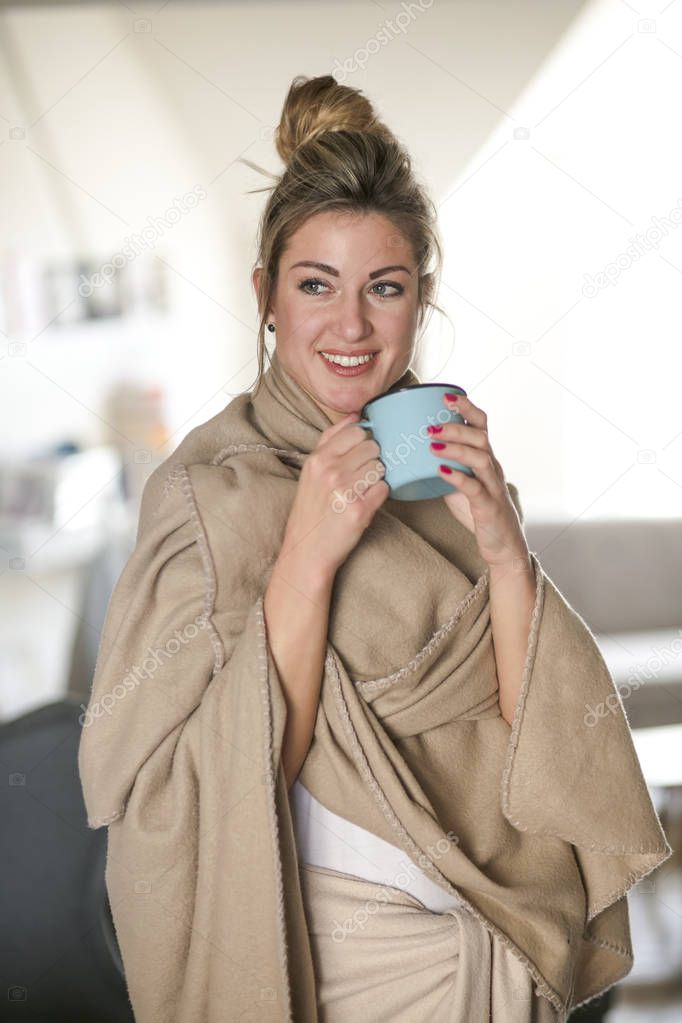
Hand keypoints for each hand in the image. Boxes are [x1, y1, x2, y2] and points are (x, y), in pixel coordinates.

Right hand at [279, 411, 388, 581]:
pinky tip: (366, 503)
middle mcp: (330, 471)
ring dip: (377, 477)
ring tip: (362, 490)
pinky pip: (385, 488)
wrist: (307, 549)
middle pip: (373, 447)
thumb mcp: (311, 470)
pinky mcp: (359, 510)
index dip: (363, 443)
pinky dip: (380, 495)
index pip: (357, 431)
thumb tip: (355, 414)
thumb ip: (331, 439)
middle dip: (372, 460)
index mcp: (318, 458)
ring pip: (381, 466)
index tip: (358, 456)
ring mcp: (345, 490)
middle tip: (361, 477)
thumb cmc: (312, 509)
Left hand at [426, 393, 527, 568]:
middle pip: (480, 437)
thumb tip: (413, 455)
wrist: (502, 545)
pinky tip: (441, 472)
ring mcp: (493, 486)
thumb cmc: (479, 512)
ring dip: (456, 449)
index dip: (467, 407)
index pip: (481, 424)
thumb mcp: (459, 484)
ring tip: (432, 445)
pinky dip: (458, 478)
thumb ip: (445, 467)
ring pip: (480, 458)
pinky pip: (475, 488)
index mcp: (485, 458)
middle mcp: (492, 468)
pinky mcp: (489, 506)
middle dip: (455, 427)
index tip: (446, 396)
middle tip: (430, 427)